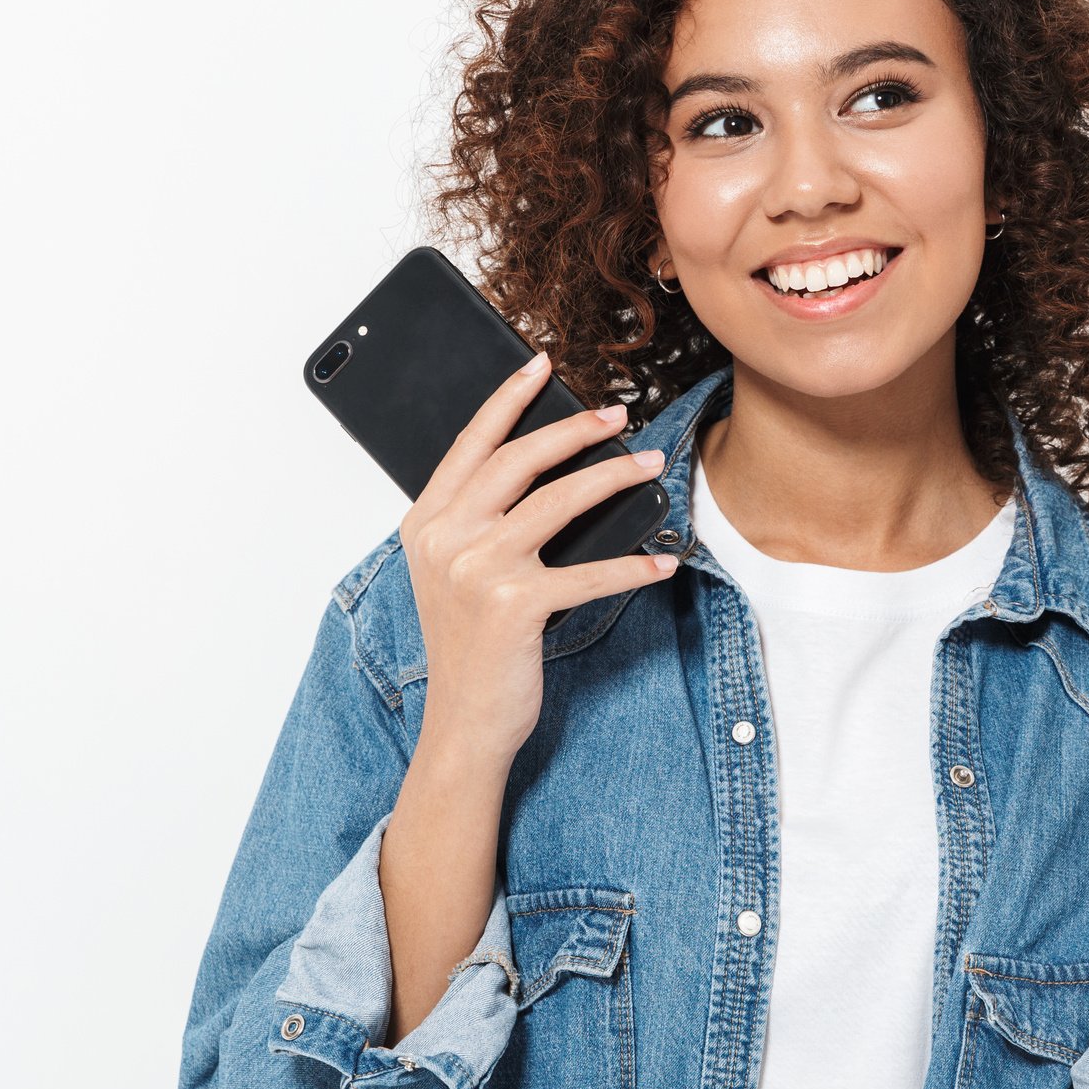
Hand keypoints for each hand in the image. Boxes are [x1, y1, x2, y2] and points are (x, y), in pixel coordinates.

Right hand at [397, 349, 679, 763]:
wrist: (462, 723)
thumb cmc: (469, 647)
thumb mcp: (455, 573)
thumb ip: (478, 523)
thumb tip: (545, 472)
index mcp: (426, 523)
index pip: (471, 444)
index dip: (508, 400)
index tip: (540, 365)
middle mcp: (445, 539)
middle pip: (518, 460)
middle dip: (575, 429)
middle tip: (618, 413)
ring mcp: (477, 569)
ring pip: (559, 500)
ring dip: (614, 477)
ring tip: (651, 464)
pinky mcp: (514, 605)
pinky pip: (590, 572)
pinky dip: (634, 565)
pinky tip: (663, 559)